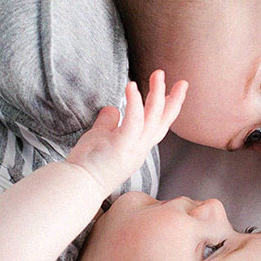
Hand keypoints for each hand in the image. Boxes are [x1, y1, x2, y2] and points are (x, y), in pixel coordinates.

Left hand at [64, 71, 187, 195]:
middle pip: (163, 122)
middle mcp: (140, 149)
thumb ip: (108, 124)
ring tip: (158, 74)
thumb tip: (112, 108)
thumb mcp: (100, 139)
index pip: (158, 127)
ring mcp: (133, 148)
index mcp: (137, 148)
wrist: (78, 186)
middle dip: (174, 100)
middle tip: (182, 82)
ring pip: (153, 118)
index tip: (172, 93)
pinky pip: (133, 121)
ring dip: (157, 94)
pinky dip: (134, 102)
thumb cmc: (87, 165)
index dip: (167, 110)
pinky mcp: (122, 146)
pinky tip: (132, 86)